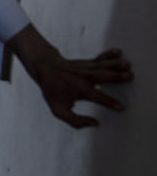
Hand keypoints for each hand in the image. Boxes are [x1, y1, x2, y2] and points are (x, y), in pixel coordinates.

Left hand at [8, 25, 132, 127]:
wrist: (45, 68)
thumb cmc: (53, 90)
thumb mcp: (58, 109)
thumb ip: (75, 120)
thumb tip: (95, 124)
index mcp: (79, 89)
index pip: (96, 97)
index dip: (108, 102)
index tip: (121, 107)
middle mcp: (84, 77)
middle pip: (102, 76)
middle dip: (115, 77)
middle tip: (130, 76)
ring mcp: (86, 68)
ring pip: (102, 66)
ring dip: (115, 65)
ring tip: (128, 65)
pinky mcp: (88, 62)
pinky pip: (99, 58)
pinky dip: (108, 54)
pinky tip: (118, 51)